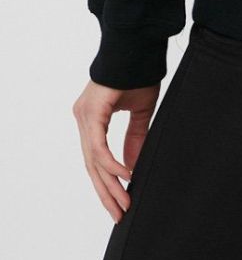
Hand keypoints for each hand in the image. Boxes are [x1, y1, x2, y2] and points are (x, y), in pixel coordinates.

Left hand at [72, 79, 160, 221]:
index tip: (120, 201)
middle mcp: (84, 119)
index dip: (107, 182)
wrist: (137, 47)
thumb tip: (133, 167)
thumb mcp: (139, 112)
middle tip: (120, 213)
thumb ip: (135, 139)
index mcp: (92, 119)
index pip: (96, 158)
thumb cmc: (138, 73)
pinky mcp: (91, 113)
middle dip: (107, 191)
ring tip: (124, 203)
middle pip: (92, 165)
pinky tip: (126, 176)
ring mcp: (84, 116)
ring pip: (93, 161)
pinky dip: (111, 164)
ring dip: (110, 184)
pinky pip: (98, 147)